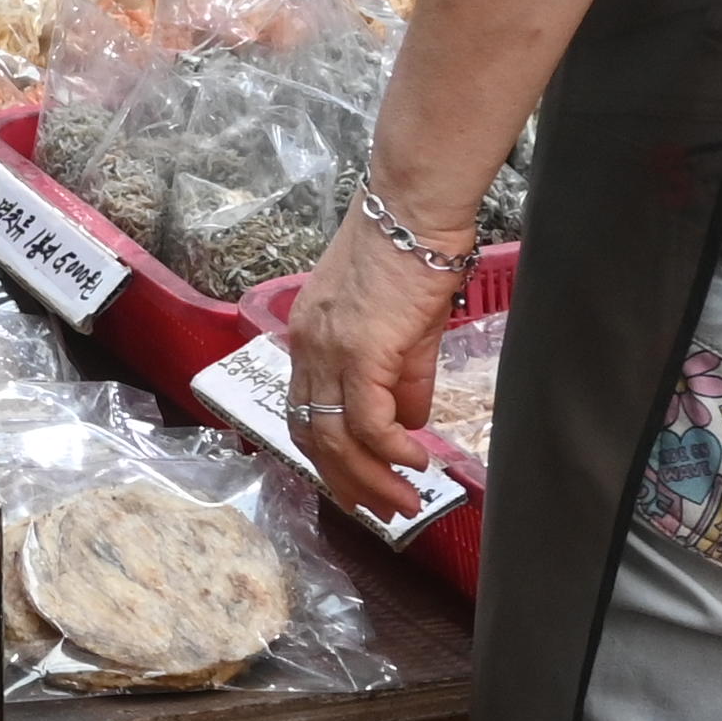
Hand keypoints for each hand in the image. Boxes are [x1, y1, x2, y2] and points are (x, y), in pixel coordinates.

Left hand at [273, 193, 469, 525]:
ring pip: (336, 437)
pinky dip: (390, 449)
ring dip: (372, 479)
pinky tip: (417, 462)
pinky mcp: (360, 350)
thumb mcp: (404, 328)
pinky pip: (368, 419)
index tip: (359, 487)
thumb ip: (404, 378)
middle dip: (349, 484)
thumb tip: (412, 423)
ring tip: (406, 502)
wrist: (414, 209)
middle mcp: (307, 349)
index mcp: (309, 340)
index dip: (329, 459)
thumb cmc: (412, 254)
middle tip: (384, 512)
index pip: (304, 415)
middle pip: (312, 437)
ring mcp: (329, 351)